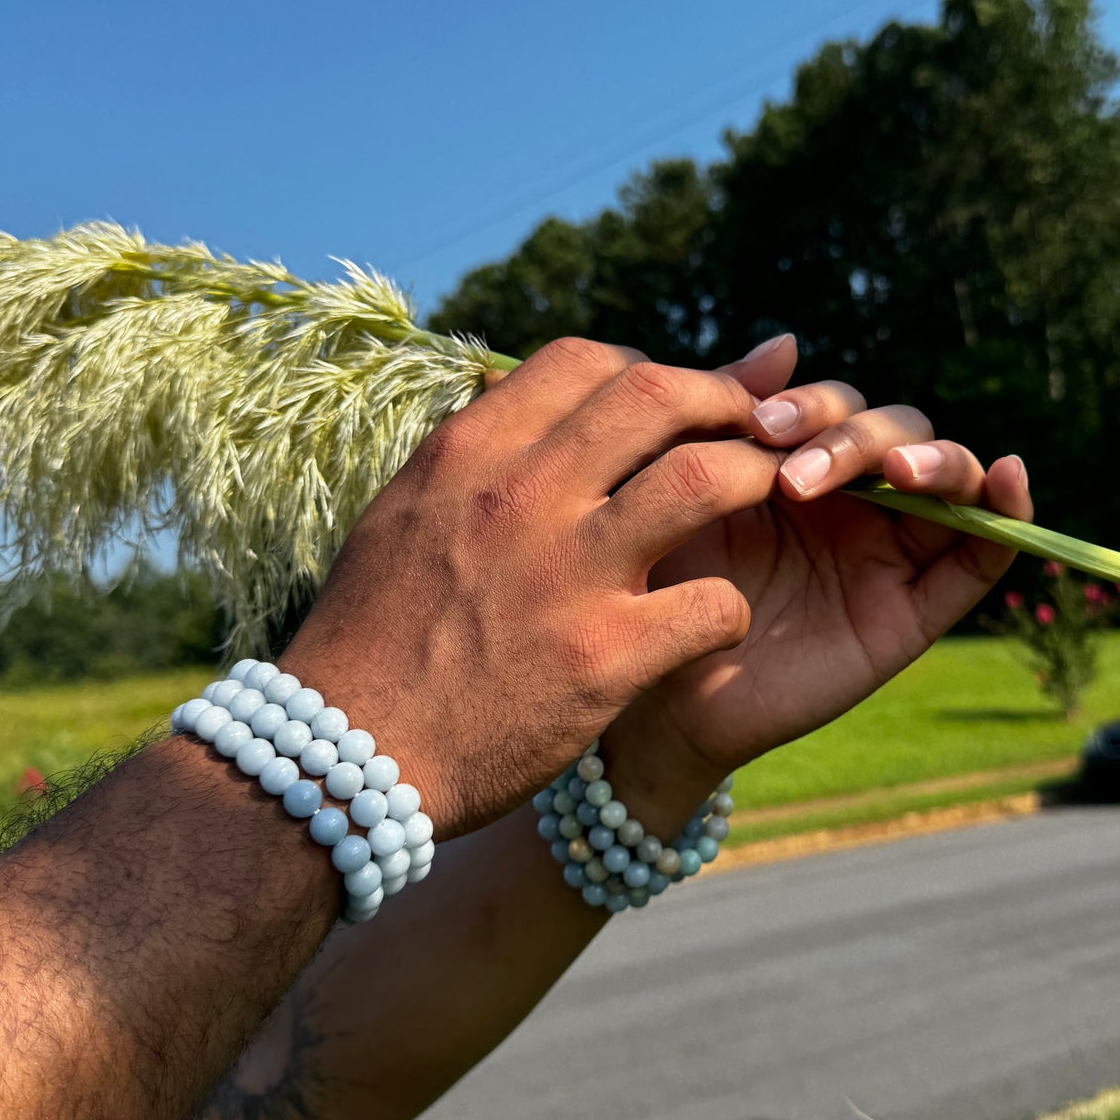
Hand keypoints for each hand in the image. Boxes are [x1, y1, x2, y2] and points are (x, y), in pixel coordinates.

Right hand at [286, 338, 791, 836]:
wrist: (347, 758)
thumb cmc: (373, 639)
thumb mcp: (403, 516)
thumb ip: (470, 455)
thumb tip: (514, 390)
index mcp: (469, 455)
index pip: (583, 361)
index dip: (647, 369)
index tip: (672, 402)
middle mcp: (521, 498)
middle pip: (656, 396)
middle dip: (722, 400)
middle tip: (753, 430)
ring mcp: (567, 575)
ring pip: (706, 480)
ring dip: (755, 478)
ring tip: (773, 501)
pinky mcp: (605, 659)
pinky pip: (714, 604)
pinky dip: (731, 609)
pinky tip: (719, 622)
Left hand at [607, 337, 1030, 796]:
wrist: (657, 693)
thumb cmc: (659, 585)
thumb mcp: (686, 492)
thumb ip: (730, 420)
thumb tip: (786, 340)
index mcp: (800, 463)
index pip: (836, 405)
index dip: (808, 404)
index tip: (755, 424)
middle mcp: (855, 500)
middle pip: (896, 430)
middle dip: (852, 436)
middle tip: (793, 476)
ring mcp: (891, 550)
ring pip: (950, 476)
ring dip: (933, 460)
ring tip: (896, 473)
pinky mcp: (917, 608)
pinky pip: (982, 555)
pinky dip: (1008, 512)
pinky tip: (1008, 476)